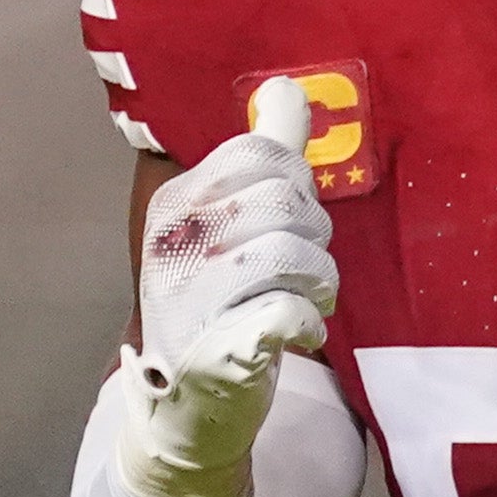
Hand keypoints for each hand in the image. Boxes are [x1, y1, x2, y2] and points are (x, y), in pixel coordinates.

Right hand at [108, 74, 334, 496]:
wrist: (188, 407)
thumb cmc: (219, 306)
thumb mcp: (232, 225)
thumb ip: (265, 156)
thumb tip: (288, 88)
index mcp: (177, 203)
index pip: (263, 154)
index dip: (296, 186)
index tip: (286, 224)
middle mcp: (176, 243)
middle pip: (288, 201)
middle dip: (314, 237)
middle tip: (299, 271)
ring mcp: (191, 297)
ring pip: (297, 254)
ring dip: (320, 283)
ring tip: (304, 302)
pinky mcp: (219, 348)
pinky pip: (290, 310)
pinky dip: (307, 323)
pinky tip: (295, 333)